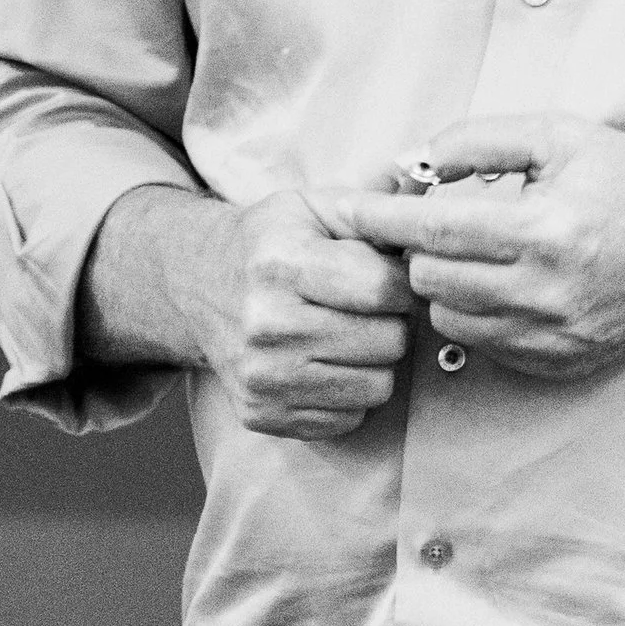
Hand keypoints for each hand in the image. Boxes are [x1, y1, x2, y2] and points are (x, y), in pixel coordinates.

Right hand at [180, 187, 417, 439]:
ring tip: (349, 335)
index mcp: (281, 264)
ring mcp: (261, 377)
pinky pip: (349, 419)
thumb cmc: (270, 244)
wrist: (197, 286)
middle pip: (387, 341)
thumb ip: (374, 211)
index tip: (393, 277)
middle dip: (392, 322)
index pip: (382, 289)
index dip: (403, 283)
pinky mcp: (262, 414)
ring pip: (377, 387)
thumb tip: (427, 231)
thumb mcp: (313, 206)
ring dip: (375, 362)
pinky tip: (326, 363)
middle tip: (368, 309)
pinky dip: (350, 393)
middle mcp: (266, 325)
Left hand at [341, 119, 624, 385]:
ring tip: (470, 252)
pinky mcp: (558, 364)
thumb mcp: (563, 137)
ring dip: (443, 283)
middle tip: (426, 223)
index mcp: (546, 229)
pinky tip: (501, 283)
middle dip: (417, 250)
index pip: (435, 231)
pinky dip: (476, 313)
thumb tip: (416, 160)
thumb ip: (483, 140)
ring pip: (449, 317)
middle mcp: (547, 291)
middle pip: (429, 280)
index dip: (382, 219)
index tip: (349, 208)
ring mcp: (553, 336)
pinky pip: (482, 344)